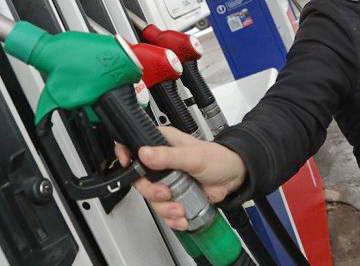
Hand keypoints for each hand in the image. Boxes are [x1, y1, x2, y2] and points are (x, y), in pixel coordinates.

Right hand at [114, 126, 245, 230]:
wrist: (233, 178)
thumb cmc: (218, 159)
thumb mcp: (193, 156)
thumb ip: (168, 156)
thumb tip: (145, 153)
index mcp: (162, 143)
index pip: (133, 145)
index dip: (126, 155)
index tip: (128, 166)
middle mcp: (160, 161)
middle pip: (139, 179)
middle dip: (152, 192)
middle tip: (167, 193)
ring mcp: (166, 179)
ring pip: (151, 198)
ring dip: (165, 208)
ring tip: (180, 208)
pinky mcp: (173, 195)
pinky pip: (163, 210)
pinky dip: (172, 217)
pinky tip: (183, 215)